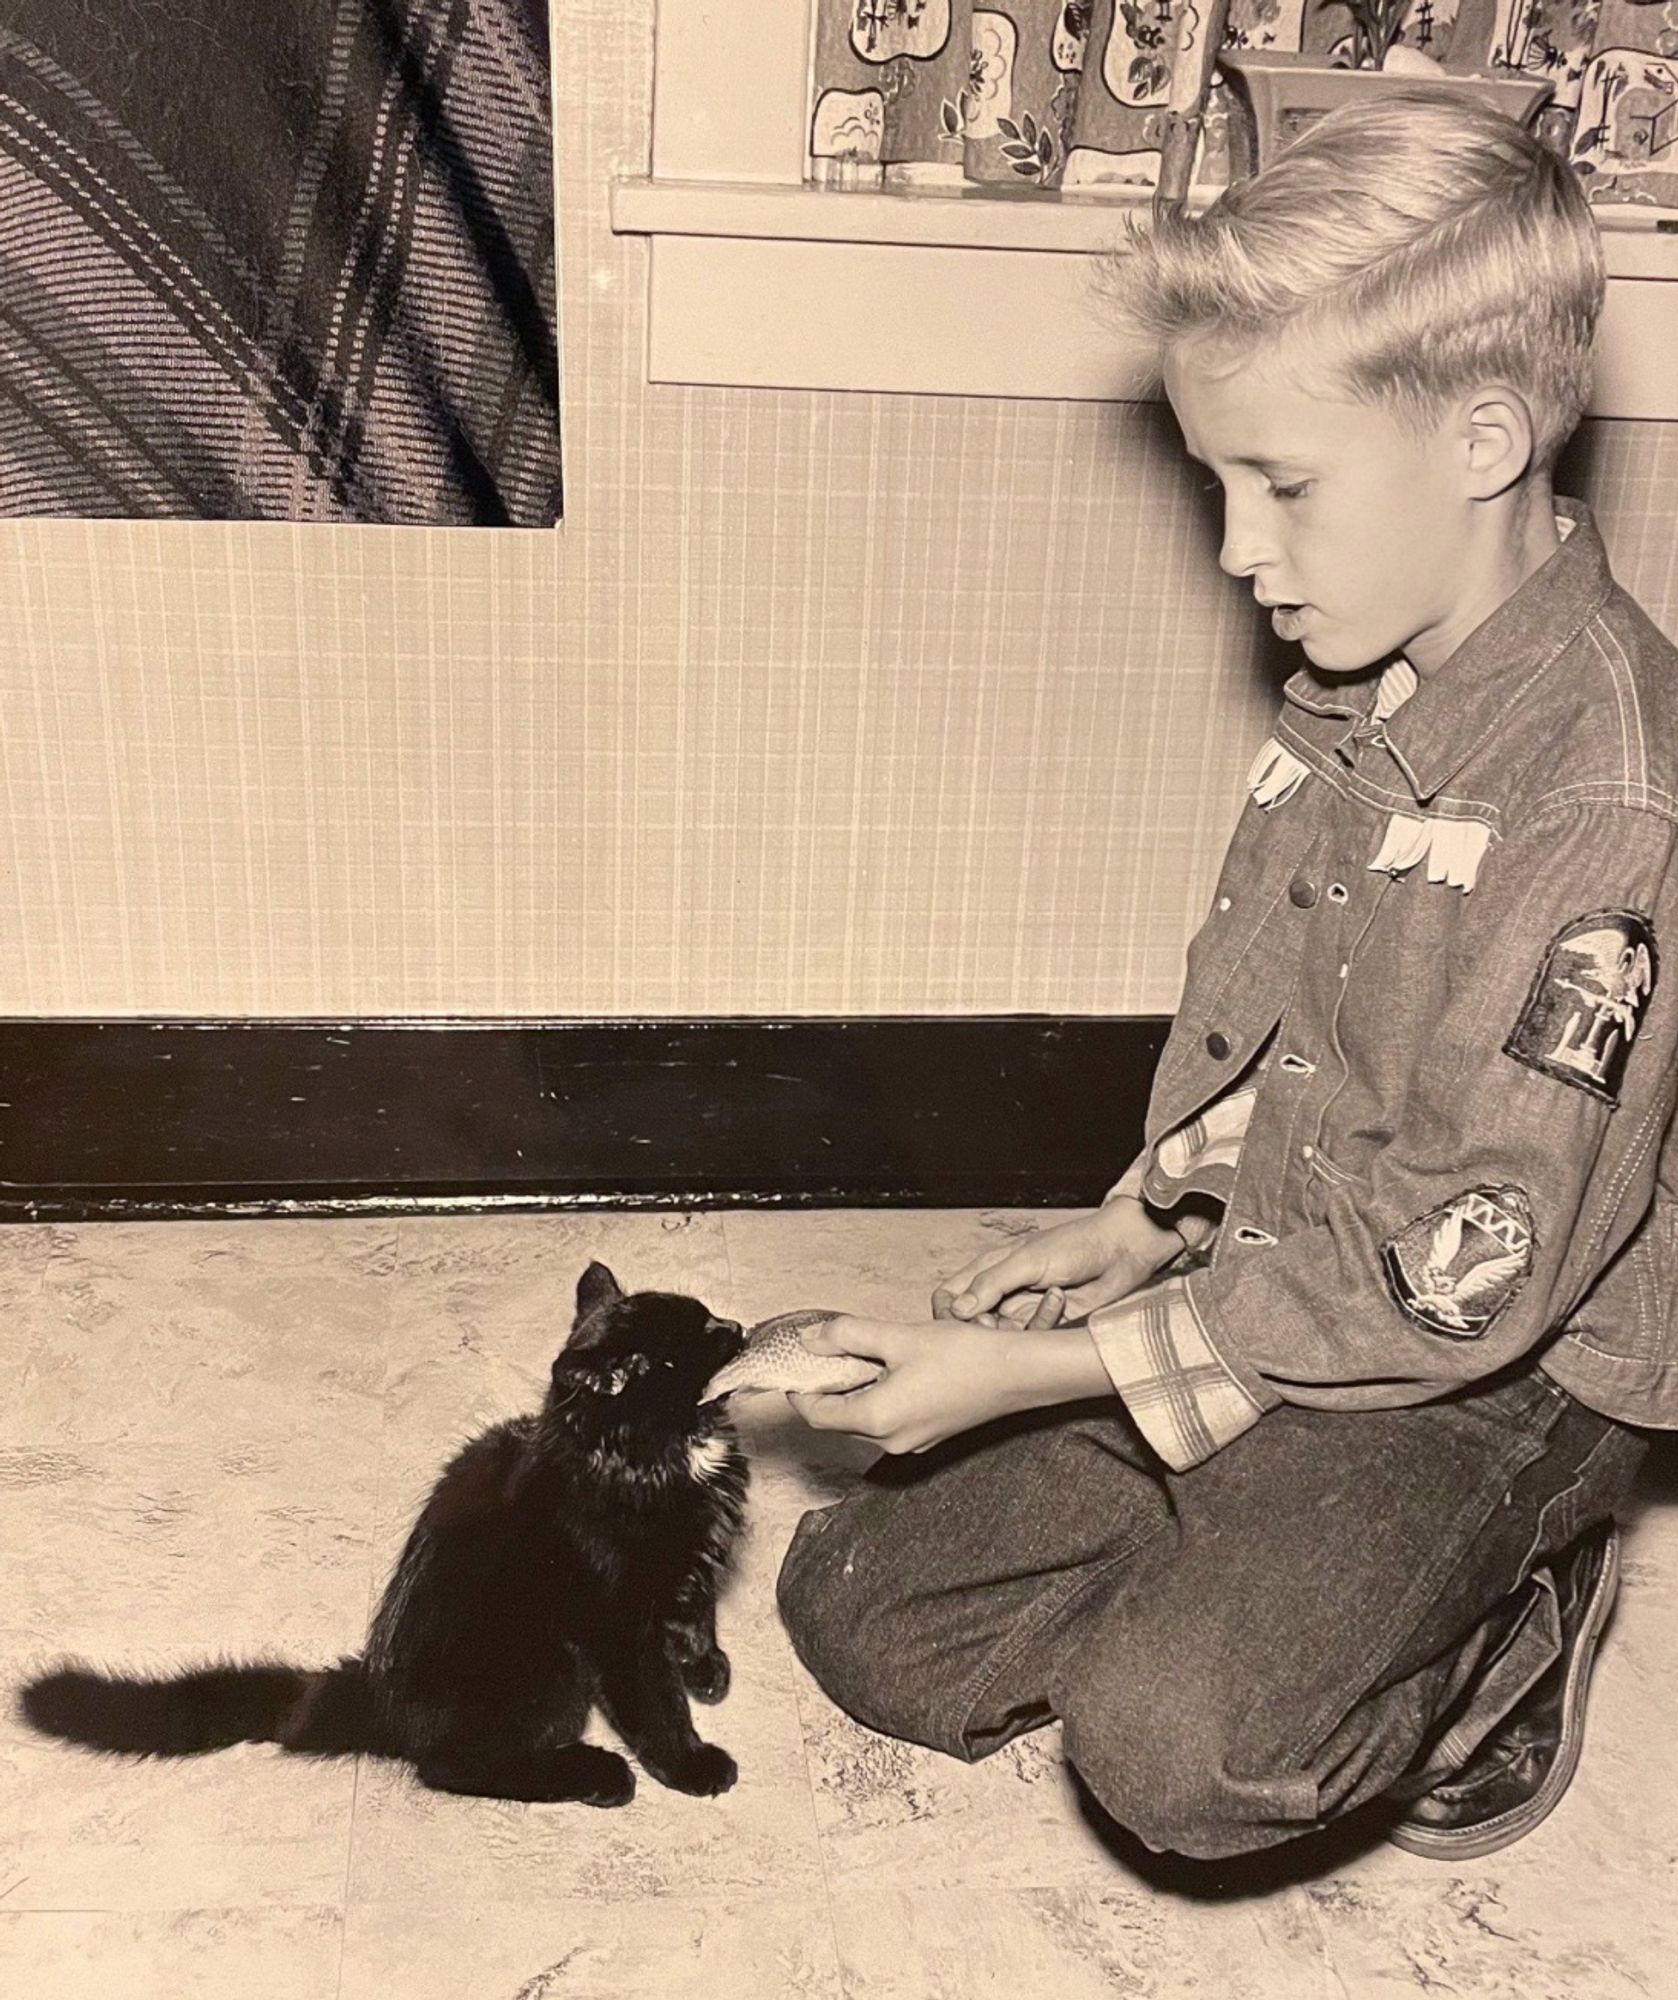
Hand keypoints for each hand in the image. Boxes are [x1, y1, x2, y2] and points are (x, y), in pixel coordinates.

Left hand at [783, 1314, 1109, 1454]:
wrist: (1018, 1374)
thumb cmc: (965, 1356)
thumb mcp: (900, 1337)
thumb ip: (850, 1336)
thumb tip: (812, 1339)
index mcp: (877, 1418)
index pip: (817, 1414)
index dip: (800, 1391)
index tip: (795, 1369)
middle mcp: (891, 1440)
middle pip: (840, 1418)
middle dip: (829, 1388)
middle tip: (826, 1354)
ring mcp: (913, 1441)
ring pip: (866, 1419)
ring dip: (856, 1390)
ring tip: (861, 1355)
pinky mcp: (930, 1434)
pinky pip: (890, 1419)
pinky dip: (880, 1396)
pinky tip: (892, 1368)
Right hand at [931, 1200, 1185, 1328]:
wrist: (1121, 1251)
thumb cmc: (1074, 1244)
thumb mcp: (1027, 1260)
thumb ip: (990, 1284)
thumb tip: (957, 1310)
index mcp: (987, 1269)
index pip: (947, 1297)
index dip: (946, 1313)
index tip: (961, 1321)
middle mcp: (1001, 1293)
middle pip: (971, 1325)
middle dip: (982, 1328)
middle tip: (998, 1323)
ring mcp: (1024, 1311)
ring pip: (1002, 1337)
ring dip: (1018, 1326)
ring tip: (1044, 1300)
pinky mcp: (1047, 1327)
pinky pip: (1032, 1340)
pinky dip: (1044, 1323)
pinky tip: (1061, 1300)